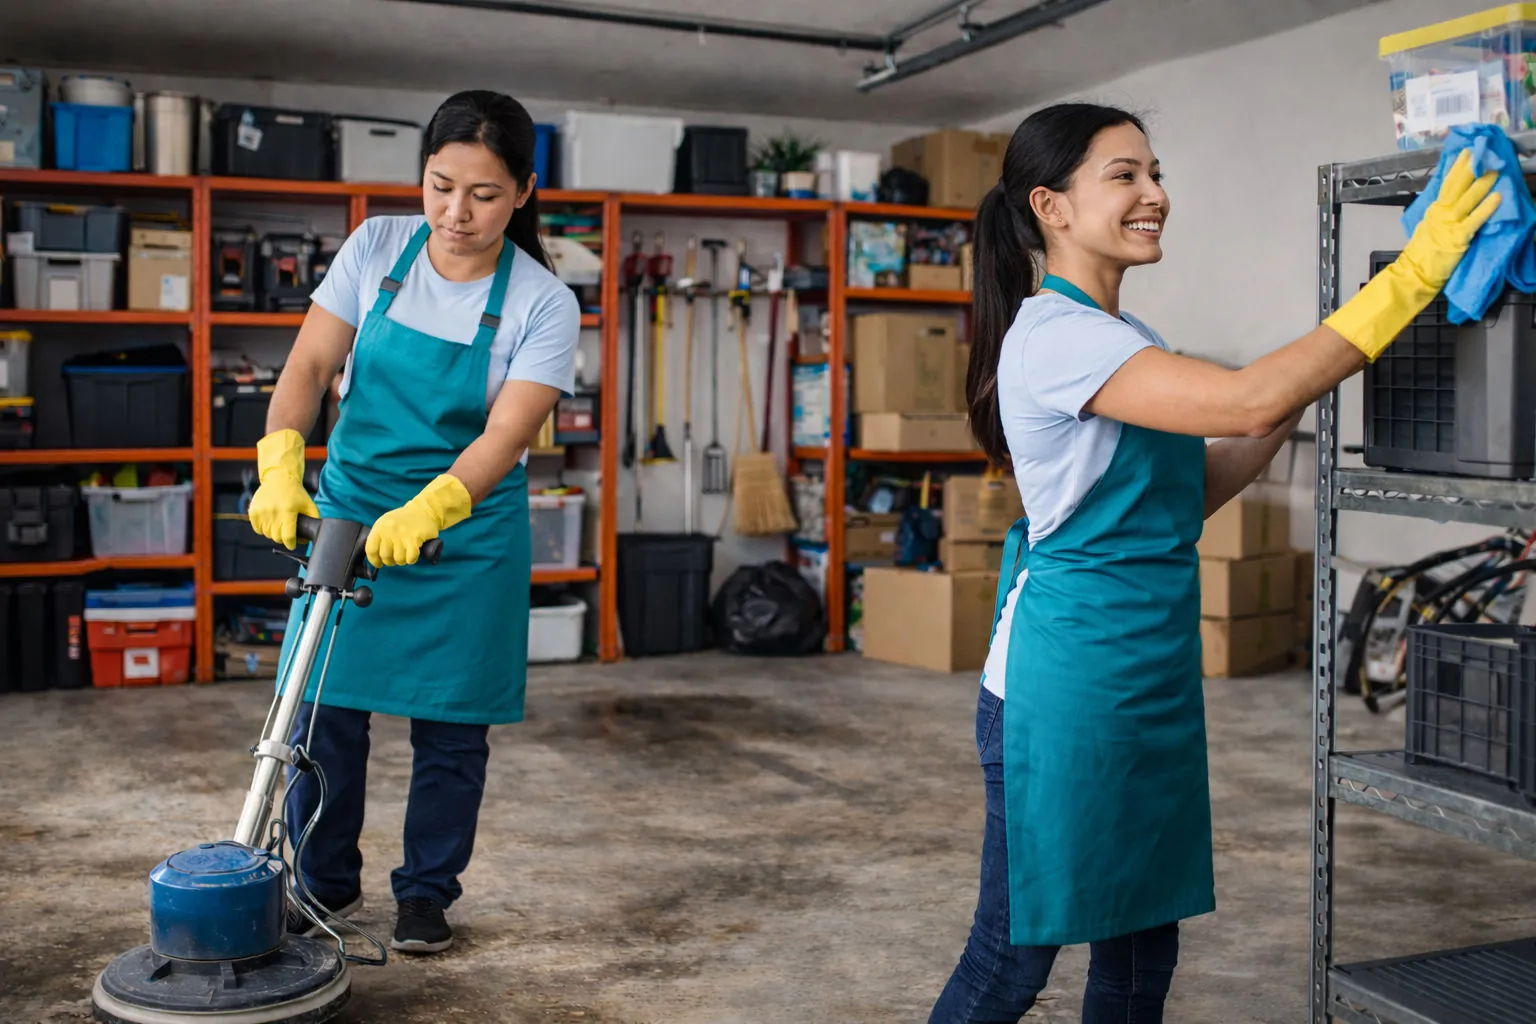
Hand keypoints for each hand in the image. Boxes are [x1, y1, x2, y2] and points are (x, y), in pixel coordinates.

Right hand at [247, 429, 318, 549]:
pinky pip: (257, 529)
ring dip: (273, 533)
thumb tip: (309, 538)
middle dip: (283, 538)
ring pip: (267, 534)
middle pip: (276, 537)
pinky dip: (263, 529)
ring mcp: (261, 512)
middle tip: (286, 532)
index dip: (291, 544)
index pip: (288, 537)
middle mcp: (273, 512)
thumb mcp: (309, 505)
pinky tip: (270, 522)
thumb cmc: (296, 493)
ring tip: (279, 524)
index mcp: (288, 511)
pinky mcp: (253, 511)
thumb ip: (313, 521)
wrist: (279, 478)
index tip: (292, 544)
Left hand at [366, 473, 471, 566]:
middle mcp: (389, 530)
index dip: (374, 560)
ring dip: (403, 560)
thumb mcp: (386, 523)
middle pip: (385, 556)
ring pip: (398, 559)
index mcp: (380, 527)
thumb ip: (379, 537)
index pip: (371, 550)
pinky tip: (414, 554)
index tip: (380, 563)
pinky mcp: (415, 538)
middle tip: (396, 558)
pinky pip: (410, 558)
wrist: (424, 509)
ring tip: (406, 554)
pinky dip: (412, 559)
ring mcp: (401, 534)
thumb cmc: (404, 519)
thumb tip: (376, 557)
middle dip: (391, 561)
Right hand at [1399, 148, 1502, 289]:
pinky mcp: (1458, 238)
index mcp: (1434, 210)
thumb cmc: (1423, 254)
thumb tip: (1452, 201)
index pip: (1447, 184)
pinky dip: (1486, 208)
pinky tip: (1498, 197)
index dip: (1457, 167)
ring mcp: (1448, 224)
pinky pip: (1475, 220)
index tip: (1468, 152)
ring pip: (1467, 199)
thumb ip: (1441, 214)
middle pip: (1456, 186)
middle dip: (1469, 168)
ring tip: (1496, 170)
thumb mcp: (1429, 227)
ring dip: (1482, 184)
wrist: (1413, 273)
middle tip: (1482, 152)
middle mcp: (1440, 213)